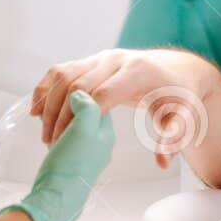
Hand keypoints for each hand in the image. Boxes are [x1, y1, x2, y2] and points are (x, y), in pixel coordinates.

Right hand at [0, 90, 114, 220]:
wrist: (54, 199)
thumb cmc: (70, 167)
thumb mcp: (84, 129)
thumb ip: (88, 106)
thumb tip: (80, 94)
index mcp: (106, 131)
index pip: (96, 99)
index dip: (77, 96)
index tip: (62, 100)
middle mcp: (99, 141)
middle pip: (83, 109)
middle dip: (63, 108)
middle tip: (51, 116)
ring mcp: (85, 150)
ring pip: (71, 120)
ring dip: (55, 119)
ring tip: (47, 128)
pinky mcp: (69, 157)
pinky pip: (62, 134)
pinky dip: (52, 129)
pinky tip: (46, 136)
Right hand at [31, 48, 219, 167]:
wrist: (178, 71)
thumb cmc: (180, 97)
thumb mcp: (183, 118)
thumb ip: (173, 139)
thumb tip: (161, 162)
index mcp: (137, 72)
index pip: (102, 93)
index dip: (83, 117)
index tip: (71, 142)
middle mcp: (116, 60)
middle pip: (78, 85)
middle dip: (62, 116)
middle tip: (53, 144)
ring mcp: (101, 58)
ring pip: (64, 75)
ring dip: (48, 102)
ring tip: (44, 133)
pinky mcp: (92, 61)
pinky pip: (62, 70)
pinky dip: (46, 88)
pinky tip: (37, 110)